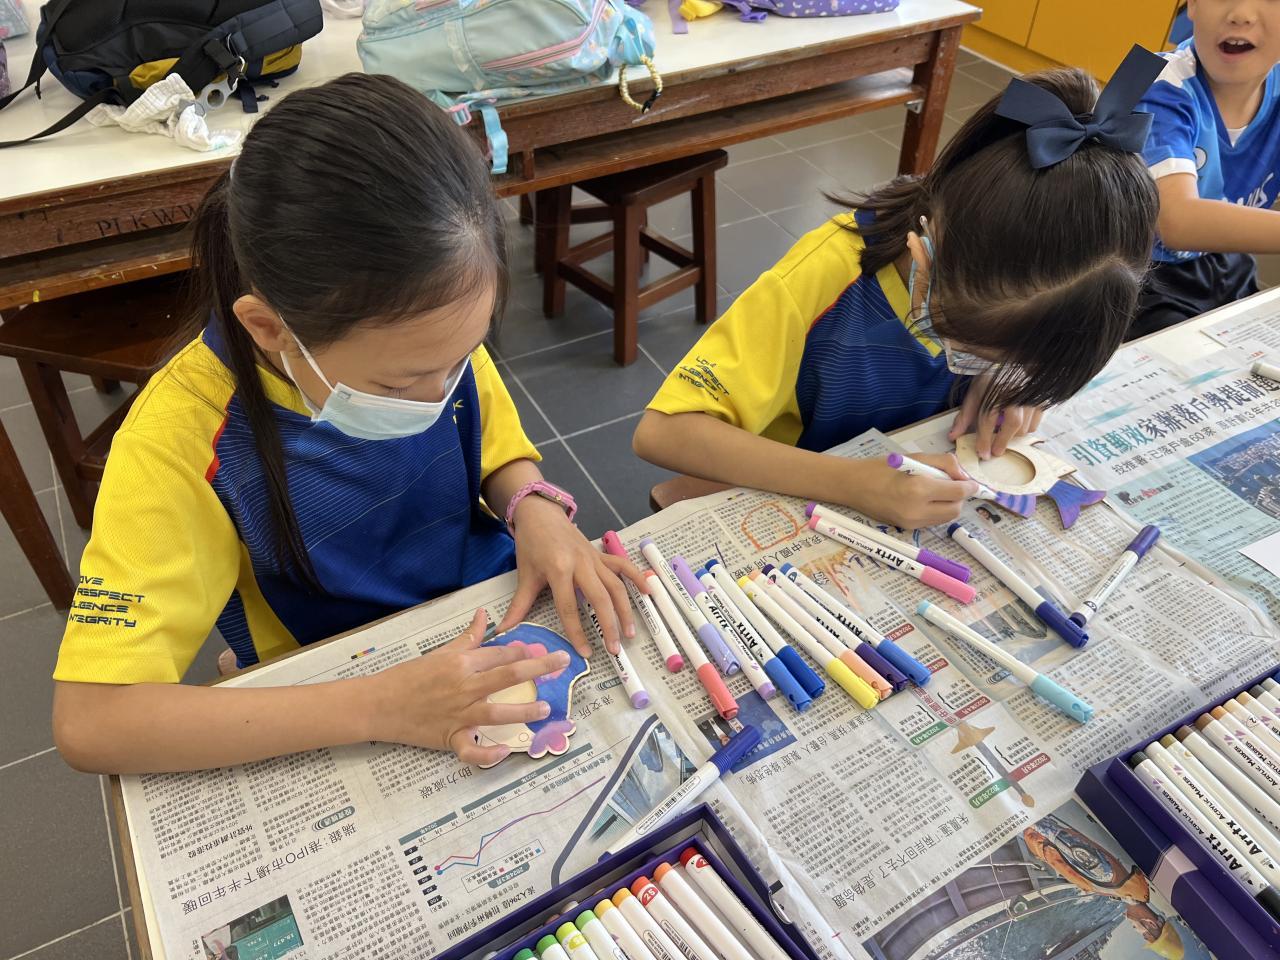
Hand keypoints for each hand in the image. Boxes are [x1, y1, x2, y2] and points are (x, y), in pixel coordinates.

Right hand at [370, 609, 569, 766]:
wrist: (377, 704)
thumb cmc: (407, 677)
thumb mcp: (438, 652)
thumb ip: (466, 637)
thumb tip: (483, 614)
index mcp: (460, 662)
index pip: (499, 654)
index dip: (522, 651)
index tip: (541, 650)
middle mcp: (463, 686)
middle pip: (507, 675)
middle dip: (539, 668)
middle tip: (563, 662)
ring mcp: (458, 713)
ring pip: (497, 712)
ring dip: (524, 710)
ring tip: (546, 708)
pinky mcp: (449, 738)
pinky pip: (471, 749)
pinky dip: (488, 753)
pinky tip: (505, 750)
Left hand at [497, 497, 647, 656]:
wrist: (540, 513)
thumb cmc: (531, 544)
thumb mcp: (525, 575)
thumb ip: (519, 605)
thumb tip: (504, 630)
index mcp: (559, 570)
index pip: (569, 607)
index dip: (577, 632)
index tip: (585, 652)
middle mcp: (581, 564)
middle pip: (599, 598)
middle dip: (608, 625)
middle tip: (614, 649)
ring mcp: (594, 558)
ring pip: (616, 585)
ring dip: (625, 609)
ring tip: (629, 632)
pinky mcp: (601, 554)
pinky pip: (623, 566)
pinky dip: (637, 577)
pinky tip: (649, 592)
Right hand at [852, 454, 977, 529]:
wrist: (853, 486)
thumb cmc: (882, 468)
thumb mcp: (915, 457)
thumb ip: (944, 464)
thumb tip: (964, 477)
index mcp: (919, 488)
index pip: (957, 492)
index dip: (969, 486)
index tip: (971, 482)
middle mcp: (917, 509)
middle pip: (955, 509)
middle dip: (959, 498)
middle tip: (952, 485)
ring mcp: (911, 522)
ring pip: (945, 518)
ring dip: (948, 505)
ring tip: (936, 492)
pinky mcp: (907, 529)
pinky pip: (932, 522)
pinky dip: (935, 511)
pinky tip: (924, 500)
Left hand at [949, 371, 1045, 458]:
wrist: (1009, 364)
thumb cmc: (990, 380)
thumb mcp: (974, 394)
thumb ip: (964, 416)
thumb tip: (953, 436)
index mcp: (994, 390)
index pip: (988, 419)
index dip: (984, 439)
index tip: (983, 454)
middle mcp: (1014, 393)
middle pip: (1013, 423)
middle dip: (1003, 441)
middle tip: (996, 452)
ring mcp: (1029, 396)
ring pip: (1025, 425)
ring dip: (1014, 436)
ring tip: (1004, 436)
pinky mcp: (1040, 400)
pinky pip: (1035, 423)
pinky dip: (1026, 429)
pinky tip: (1017, 427)